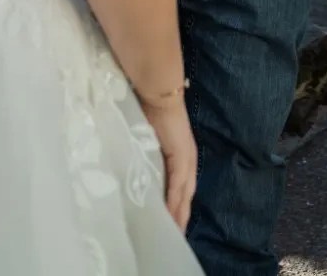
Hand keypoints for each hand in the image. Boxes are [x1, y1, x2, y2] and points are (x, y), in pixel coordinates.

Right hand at [139, 97, 197, 231]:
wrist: (158, 91)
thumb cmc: (151, 108)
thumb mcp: (150, 136)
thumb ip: (148, 150)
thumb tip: (139, 163)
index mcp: (181, 153)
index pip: (182, 185)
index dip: (178, 203)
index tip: (173, 221)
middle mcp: (188, 158)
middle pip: (186, 193)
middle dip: (181, 214)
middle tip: (175, 234)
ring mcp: (186, 158)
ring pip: (184, 194)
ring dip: (179, 213)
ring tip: (174, 232)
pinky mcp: (181, 157)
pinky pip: (178, 186)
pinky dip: (175, 203)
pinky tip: (171, 217)